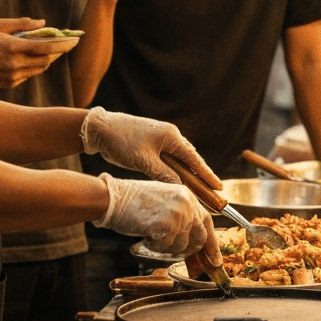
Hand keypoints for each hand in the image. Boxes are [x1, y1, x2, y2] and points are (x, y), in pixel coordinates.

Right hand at [0, 17, 79, 89]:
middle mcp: (13, 64)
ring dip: (48, 59)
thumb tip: (43, 23)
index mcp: (12, 47)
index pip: (45, 48)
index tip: (75, 40)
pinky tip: (34, 58)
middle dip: (58, 52)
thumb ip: (23, 24)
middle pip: (46, 60)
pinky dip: (34, 66)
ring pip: (39, 69)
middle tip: (66, 43)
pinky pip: (28, 75)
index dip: (63, 45)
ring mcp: (11, 76)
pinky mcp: (8, 84)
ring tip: (53, 49)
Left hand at [79, 107, 223, 189]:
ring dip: (188, 173)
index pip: (194, 159)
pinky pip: (169, 159)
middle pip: (190, 159)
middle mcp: (169, 136)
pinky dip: (175, 170)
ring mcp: (160, 140)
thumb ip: (164, 174)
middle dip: (201, 176)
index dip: (207, 174)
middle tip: (214, 192)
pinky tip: (178, 179)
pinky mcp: (151, 144)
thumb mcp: (144, 161)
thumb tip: (180, 187)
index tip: (219, 187)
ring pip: (179, 159)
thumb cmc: (123, 142)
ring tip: (199, 189)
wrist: (101, 129)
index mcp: (171, 137)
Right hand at [94, 174, 219, 263]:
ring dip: (166, 247)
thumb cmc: (133, 201)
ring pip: (181, 246)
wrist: (113, 198)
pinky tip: (146, 234)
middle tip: (173, 251)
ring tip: (152, 233)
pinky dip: (155, 247)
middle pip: (199, 238)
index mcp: (188, 195)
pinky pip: (166, 248)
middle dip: (188, 250)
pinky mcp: (167, 226)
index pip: (208, 222)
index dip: (212, 244)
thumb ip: (182, 215)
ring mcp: (178, 215)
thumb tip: (193, 240)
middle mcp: (187, 204)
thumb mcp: (165, 201)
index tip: (215, 260)